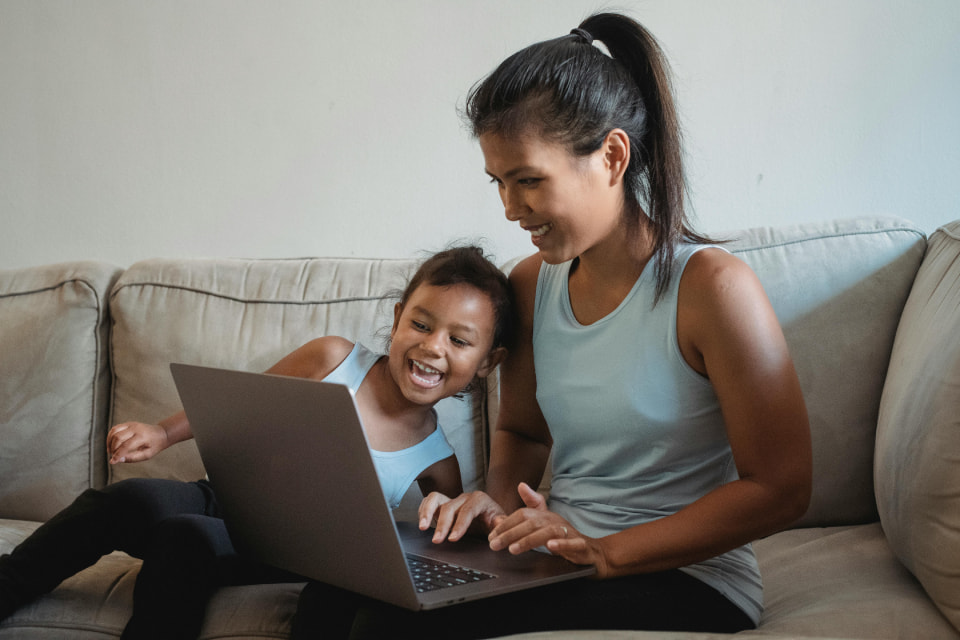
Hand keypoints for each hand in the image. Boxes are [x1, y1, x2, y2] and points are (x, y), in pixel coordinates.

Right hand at [107, 422, 169, 463]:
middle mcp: (136, 428)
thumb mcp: (147, 455)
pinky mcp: (128, 424)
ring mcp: (131, 424)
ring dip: (109, 442)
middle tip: (114, 456)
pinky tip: (111, 444)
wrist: (160, 433)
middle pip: (118, 437)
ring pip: (114, 432)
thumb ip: (133, 458)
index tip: (112, 462)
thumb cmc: (154, 445)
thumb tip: (118, 460)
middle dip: (113, 448)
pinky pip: (115, 428)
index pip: (126, 446)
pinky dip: (110, 437)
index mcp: (142, 437)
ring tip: (111, 451)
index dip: (117, 454)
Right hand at [419, 490, 505, 543]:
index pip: (468, 510)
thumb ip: (501, 524)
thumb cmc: (495, 521)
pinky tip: (422, 523)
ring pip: (435, 499)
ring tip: (422, 527)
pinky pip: (429, 502)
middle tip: (437, 541)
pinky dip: (423, 510)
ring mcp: (452, 500)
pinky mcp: (442, 504)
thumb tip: (499, 524)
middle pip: (449, 507)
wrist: (490, 518)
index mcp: (479, 500)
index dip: (459, 524)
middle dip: (442, 525)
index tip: (453, 539)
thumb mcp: (501, 523)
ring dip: (427, 513)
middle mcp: (464, 498)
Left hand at [488, 482, 609, 573]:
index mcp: (546, 516)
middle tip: (495, 544)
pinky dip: (562, 544)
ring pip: (549, 532)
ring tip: (513, 549)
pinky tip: (550, 547)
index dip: (506, 524)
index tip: (491, 535)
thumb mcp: (544, 524)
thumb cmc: (565, 538)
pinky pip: (573, 543)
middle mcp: (557, 521)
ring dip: (530, 540)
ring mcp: (570, 533)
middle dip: (511, 533)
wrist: (594, 553)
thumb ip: (527, 513)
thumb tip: (511, 498)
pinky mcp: (583, 546)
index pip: (523, 515)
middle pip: (532, 523)